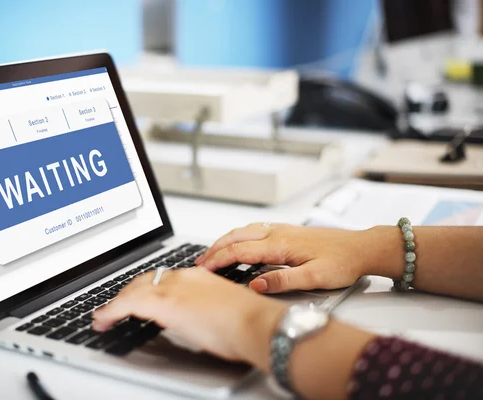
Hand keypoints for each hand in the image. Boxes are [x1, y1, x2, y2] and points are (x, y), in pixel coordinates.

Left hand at [92, 267, 286, 371]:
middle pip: (144, 280)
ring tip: (105, 316)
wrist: (255, 322)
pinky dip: (111, 311)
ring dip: (116, 303)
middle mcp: (182, 277)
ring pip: (133, 290)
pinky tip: (104, 319)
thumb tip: (193, 320)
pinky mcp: (164, 303)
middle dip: (127, 293)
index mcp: (197, 276)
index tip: (137, 298)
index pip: (162, 278)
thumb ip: (203, 309)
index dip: (145, 289)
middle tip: (115, 307)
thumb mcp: (222, 309)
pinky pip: (127, 303)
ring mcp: (172, 288)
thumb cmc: (248, 322)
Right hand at [196, 223, 378, 293]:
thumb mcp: (314, 279)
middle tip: (199, 262)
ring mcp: (282, 229)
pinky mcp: (288, 231)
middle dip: (215, 248)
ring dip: (225, 240)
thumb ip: (282, 281)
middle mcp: (278, 233)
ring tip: (212, 253)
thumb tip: (255, 284)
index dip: (219, 259)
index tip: (203, 268)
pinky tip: (238, 243)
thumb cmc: (342, 263)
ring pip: (245, 230)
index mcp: (281, 245)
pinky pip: (255, 230)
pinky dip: (238, 236)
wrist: (362, 248)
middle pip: (237, 236)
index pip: (240, 251)